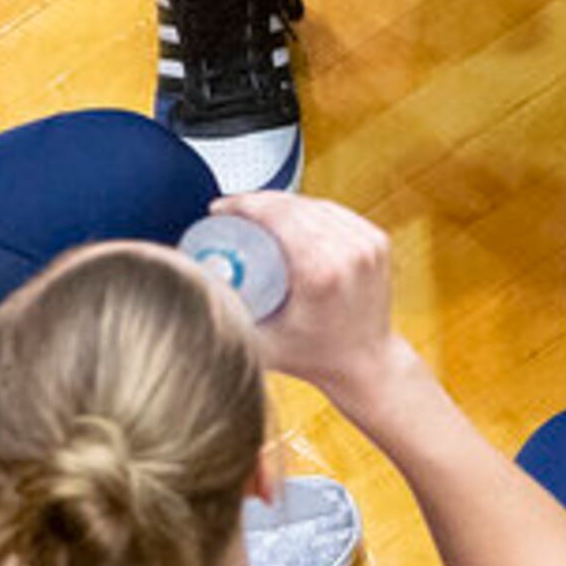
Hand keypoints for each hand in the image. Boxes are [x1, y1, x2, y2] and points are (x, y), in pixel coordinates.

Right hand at [225, 191, 415, 401]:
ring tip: (257, 213)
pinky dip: (311, 210)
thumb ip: (224, 321)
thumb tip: (189, 292)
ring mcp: (367, 244)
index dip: (244, 204)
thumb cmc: (317, 357)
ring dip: (284, 203)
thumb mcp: (260, 341)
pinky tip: (290, 215)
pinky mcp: (376, 240)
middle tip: (232, 213)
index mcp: (321, 273)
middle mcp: (349, 252)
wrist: (366, 363)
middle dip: (258, 202)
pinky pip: (335, 212)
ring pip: (315, 204)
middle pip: (294, 206)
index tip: (221, 209)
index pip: (277, 215)